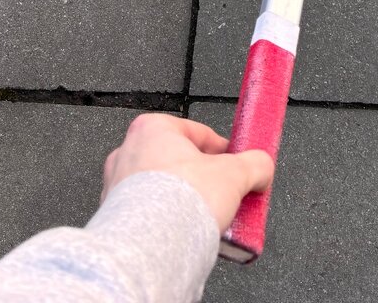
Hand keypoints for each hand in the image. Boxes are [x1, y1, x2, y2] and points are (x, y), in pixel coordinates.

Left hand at [101, 113, 273, 230]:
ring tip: (207, 218)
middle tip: (222, 193)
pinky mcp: (114, 218)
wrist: (150, 247)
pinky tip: (186, 234)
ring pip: (162, 188)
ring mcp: (116, 186)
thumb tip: (263, 167)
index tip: (235, 165)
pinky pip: (149, 214)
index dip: (223, 151)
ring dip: (184, 201)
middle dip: (202, 178)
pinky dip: (167, 221)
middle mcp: (127, 152)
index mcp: (152, 129)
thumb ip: (254, 164)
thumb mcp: (234, 174)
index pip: (198, 133)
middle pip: (178, 161)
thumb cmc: (178, 201)